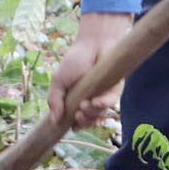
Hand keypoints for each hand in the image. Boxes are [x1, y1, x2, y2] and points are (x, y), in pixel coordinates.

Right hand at [47, 12, 130, 128]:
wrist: (92, 44)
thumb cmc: (75, 61)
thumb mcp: (58, 81)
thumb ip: (54, 101)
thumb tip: (54, 121)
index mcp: (76, 101)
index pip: (77, 121)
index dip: (76, 125)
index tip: (72, 123)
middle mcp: (91, 101)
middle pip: (89, 121)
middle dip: (84, 122)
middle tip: (78, 114)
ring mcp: (103, 96)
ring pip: (100, 114)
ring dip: (92, 113)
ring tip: (84, 104)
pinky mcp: (115, 90)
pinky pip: (111, 102)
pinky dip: (103, 104)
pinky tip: (96, 102)